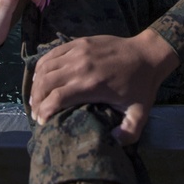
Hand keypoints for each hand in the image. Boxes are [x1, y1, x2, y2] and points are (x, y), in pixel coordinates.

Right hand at [29, 28, 179, 143]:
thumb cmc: (142, 85)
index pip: (55, 99)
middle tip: (36, 112)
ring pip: (45, 67)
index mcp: (92, 85)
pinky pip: (52, 53)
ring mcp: (79, 51)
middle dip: (36, 100)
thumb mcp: (140, 113)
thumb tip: (111, 141)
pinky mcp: (79, 42)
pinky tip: (41, 77)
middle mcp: (81, 67)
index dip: (43, 112)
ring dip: (36, 83)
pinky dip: (42, 66)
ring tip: (36, 97)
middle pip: (45, 83)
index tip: (41, 122)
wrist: (148, 54)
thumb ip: (128, 133)